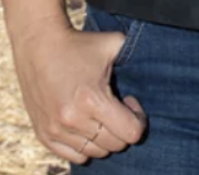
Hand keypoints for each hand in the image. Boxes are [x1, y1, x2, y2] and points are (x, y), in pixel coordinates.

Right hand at [12, 17, 147, 163]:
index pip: (130, 133)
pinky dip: (84, 147)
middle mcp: (72, 119)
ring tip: (100, 116)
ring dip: (103, 138)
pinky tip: (85, 126)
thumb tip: (161, 61)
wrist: (38, 42)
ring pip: (95, 153)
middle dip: (121, 128)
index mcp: (91, 99)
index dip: (137, 119)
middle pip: (114, 145)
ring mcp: (56, 129)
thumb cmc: (79, 43)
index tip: (129, 102)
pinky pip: (74, 157)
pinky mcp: (43, 134)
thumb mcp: (113, 43)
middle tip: (116, 108)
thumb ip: (137, 54)